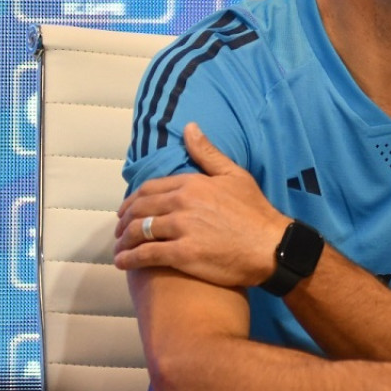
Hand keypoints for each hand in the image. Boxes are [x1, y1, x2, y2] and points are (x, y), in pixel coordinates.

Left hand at [114, 122, 289, 287]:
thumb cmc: (255, 212)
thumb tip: (189, 127)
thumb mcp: (234, 175)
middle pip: (140, 210)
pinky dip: (129, 259)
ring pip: (139, 231)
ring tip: (119, 249)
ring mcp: (181, 229)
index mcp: (192, 184)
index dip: (133, 200)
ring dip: (123, 241)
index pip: (150, 189)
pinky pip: (147, 254)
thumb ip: (208, 153)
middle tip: (119, 231)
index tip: (126, 210)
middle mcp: (182, 203)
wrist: (271, 246)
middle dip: (124, 221)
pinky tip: (123, 263)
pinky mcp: (183, 254)